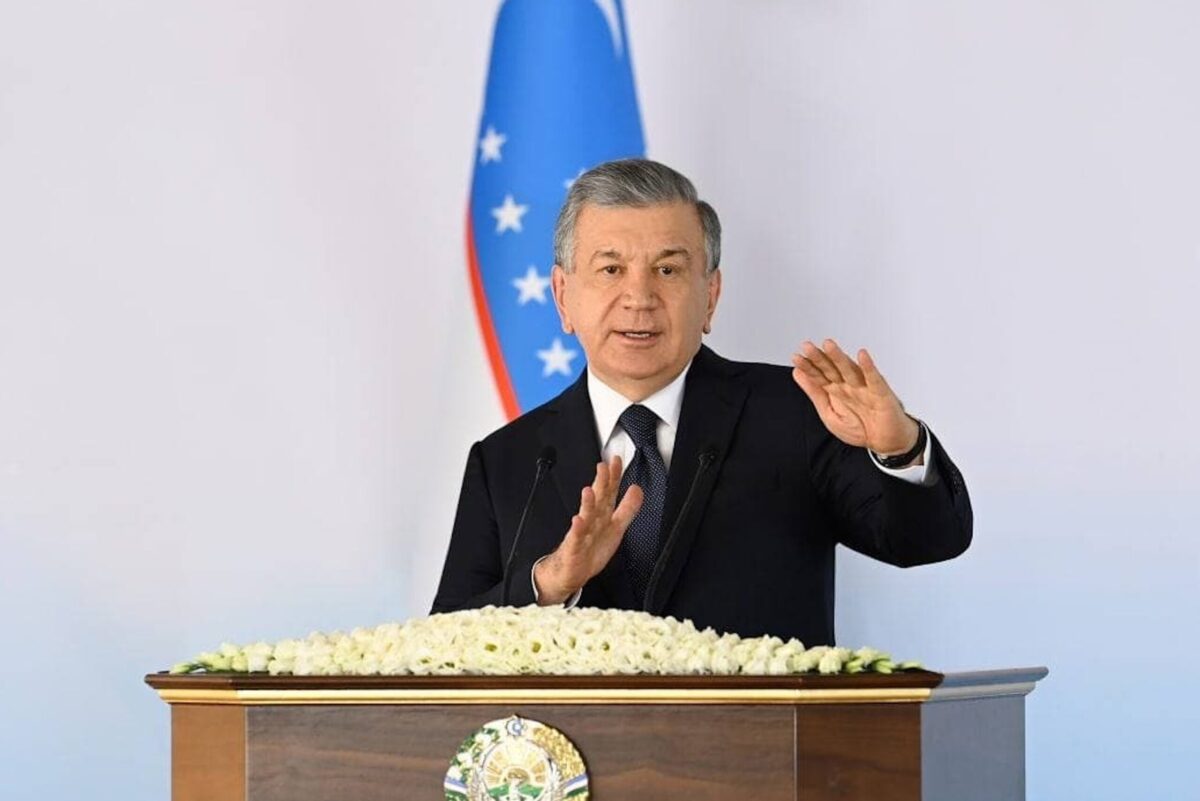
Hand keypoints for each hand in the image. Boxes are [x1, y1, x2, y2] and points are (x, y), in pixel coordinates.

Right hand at [534, 456, 642, 604]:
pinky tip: (577, 521)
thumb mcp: (615, 527)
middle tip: (603, 467)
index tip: (616, 460)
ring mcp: (581, 533)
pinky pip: (575, 539)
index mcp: (602, 515)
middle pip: (597, 500)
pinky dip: (576, 530)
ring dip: (588, 503)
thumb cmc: (591, 549)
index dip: (614, 477)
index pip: (608, 492)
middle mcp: (591, 521)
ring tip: (590, 490)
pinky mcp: (573, 549)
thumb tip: (637, 489)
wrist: (571, 572)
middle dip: (600, 483)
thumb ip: (627, 508)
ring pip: (586, 517)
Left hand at [791, 339, 920, 457]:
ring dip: (839, 357)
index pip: (818, 375)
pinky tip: (862, 356)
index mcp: (835, 390)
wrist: (885, 441)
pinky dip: (868, 367)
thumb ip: (814, 393)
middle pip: (831, 369)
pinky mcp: (880, 393)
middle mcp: (848, 385)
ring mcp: (864, 388)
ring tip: (828, 346)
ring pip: (849, 370)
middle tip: (807, 347)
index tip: (796, 358)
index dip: (807, 367)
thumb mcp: (829, 414)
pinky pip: (874, 379)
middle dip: (819, 358)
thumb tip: (797, 373)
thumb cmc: (860, 427)